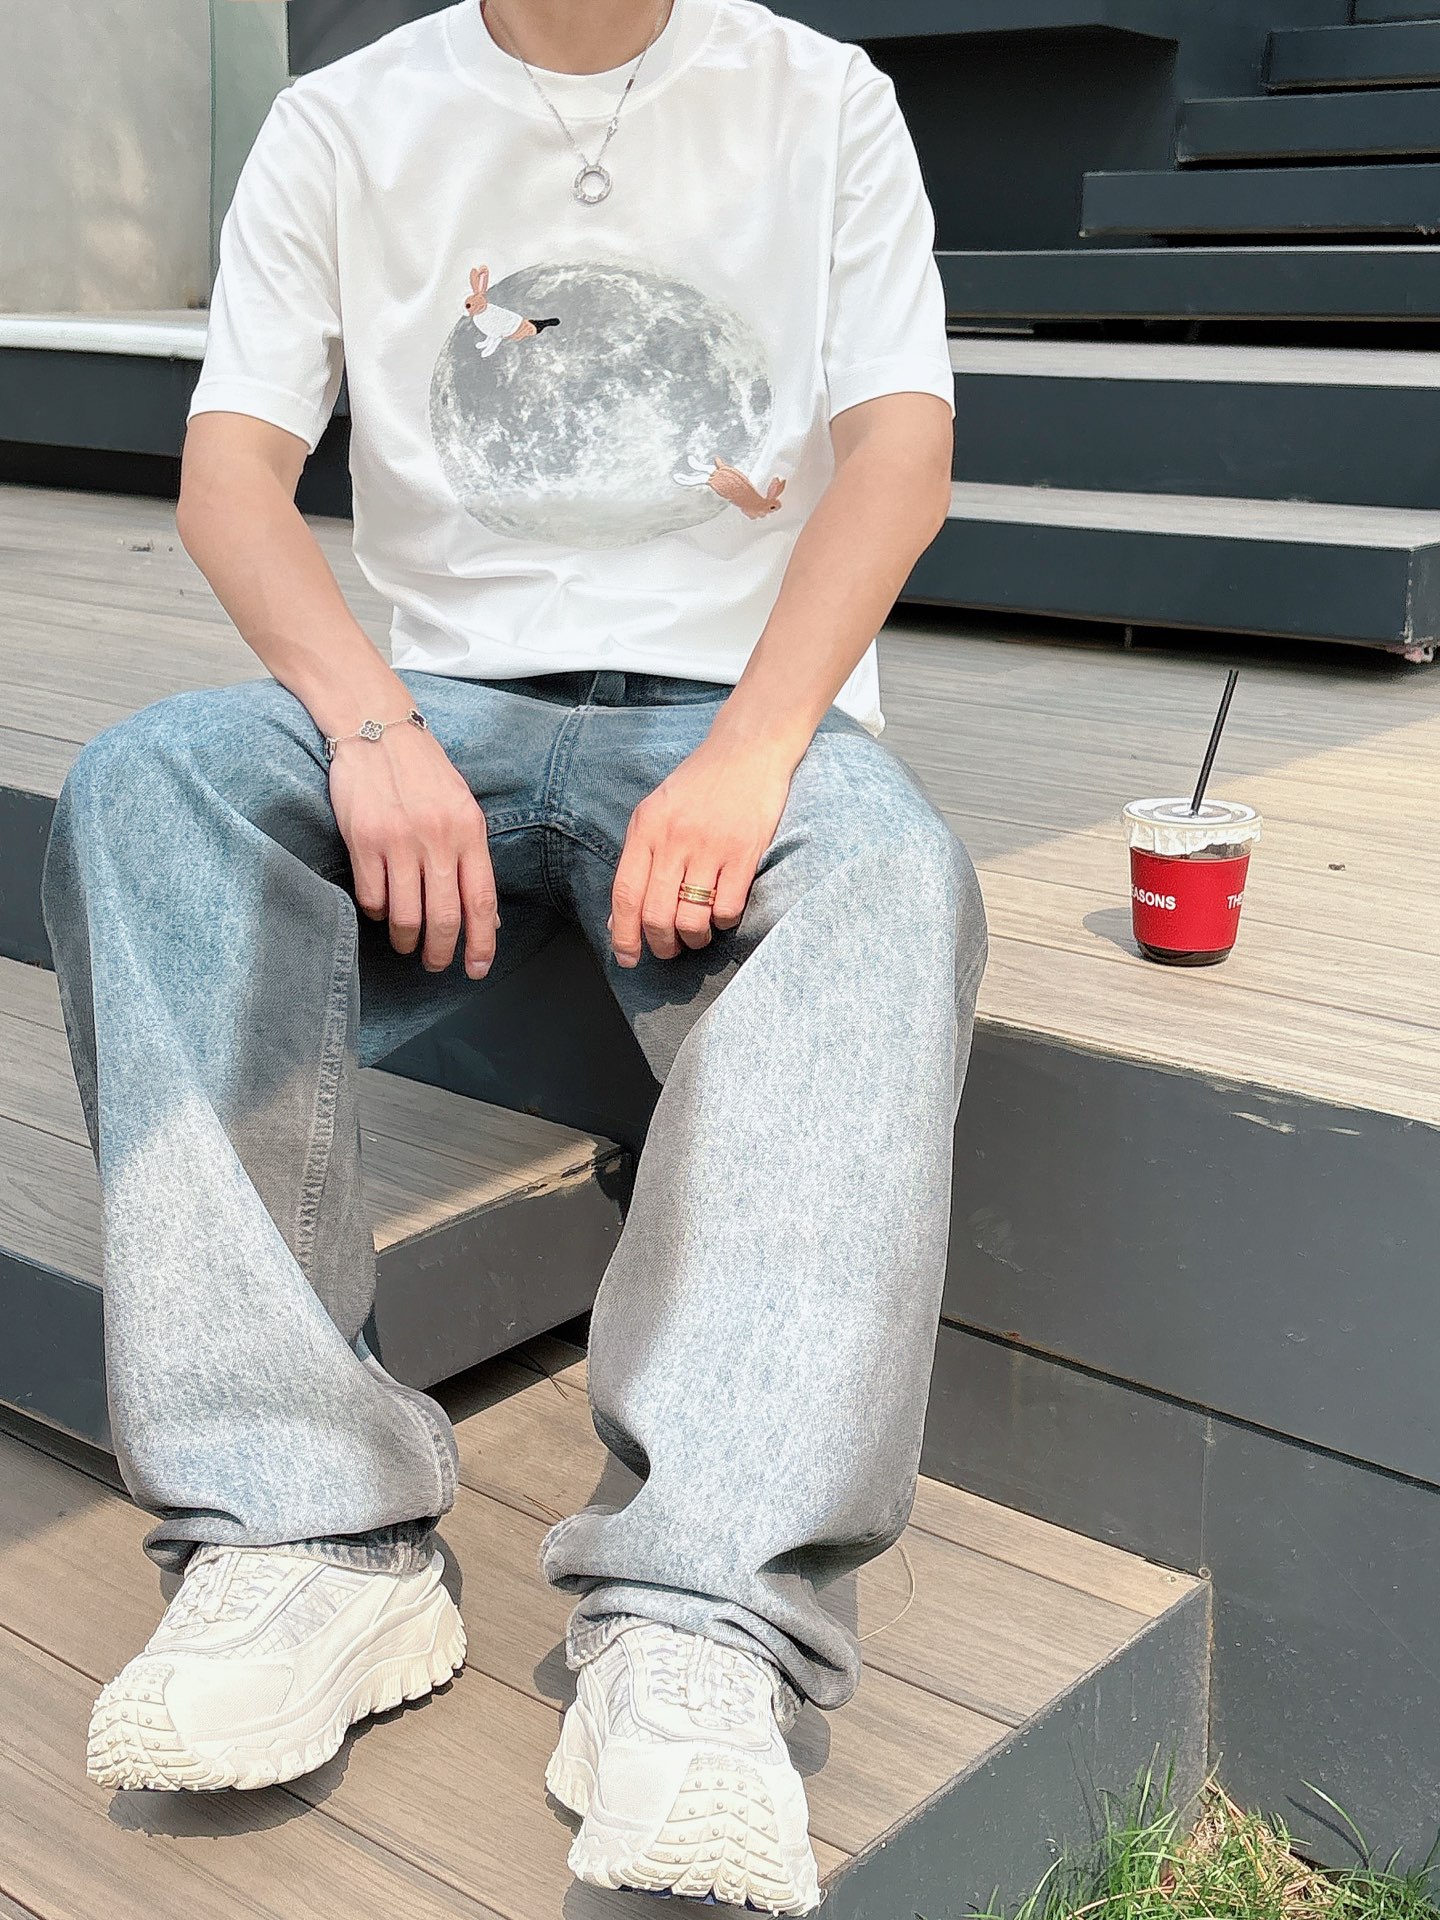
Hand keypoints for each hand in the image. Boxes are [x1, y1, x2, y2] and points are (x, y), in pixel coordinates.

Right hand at [328, 724, 497, 977]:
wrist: (377, 729)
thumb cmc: (423, 771)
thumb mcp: (462, 808)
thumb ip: (473, 859)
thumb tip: (487, 916)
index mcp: (468, 830)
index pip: (481, 901)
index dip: (482, 942)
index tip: (477, 969)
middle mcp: (437, 838)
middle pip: (443, 918)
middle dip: (440, 952)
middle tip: (435, 965)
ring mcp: (398, 840)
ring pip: (405, 916)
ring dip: (407, 941)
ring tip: (407, 944)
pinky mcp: (363, 840)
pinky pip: (372, 897)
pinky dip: (377, 914)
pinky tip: (381, 909)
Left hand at [609, 736, 796, 965]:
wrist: (747, 750)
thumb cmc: (699, 785)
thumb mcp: (655, 813)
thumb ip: (637, 862)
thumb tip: (619, 919)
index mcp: (646, 828)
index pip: (625, 894)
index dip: (624, 935)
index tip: (627, 958)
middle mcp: (674, 838)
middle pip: (656, 914)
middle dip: (661, 944)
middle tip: (668, 949)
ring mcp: (711, 846)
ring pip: (691, 919)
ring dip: (693, 939)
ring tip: (696, 936)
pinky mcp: (745, 852)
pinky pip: (727, 908)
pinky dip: (723, 922)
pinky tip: (722, 912)